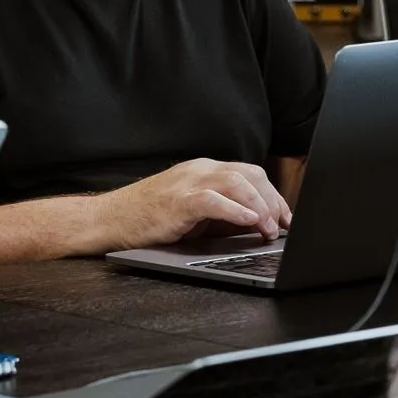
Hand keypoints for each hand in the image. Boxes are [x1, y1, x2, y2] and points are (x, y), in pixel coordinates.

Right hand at [101, 158, 291, 251]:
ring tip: (269, 228)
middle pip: (250, 175)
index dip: (274, 195)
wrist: (111, 218)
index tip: (287, 218)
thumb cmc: (150, 217)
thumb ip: (222, 210)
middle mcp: (200, 169)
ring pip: (237, 183)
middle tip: (283, 226)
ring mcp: (188, 182)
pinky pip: (213, 200)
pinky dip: (235, 210)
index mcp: (205, 169)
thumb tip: (256, 223)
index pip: (251, 174)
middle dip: (273, 201)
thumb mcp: (193, 210)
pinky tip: (249, 221)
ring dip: (260, 206)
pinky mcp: (178, 200)